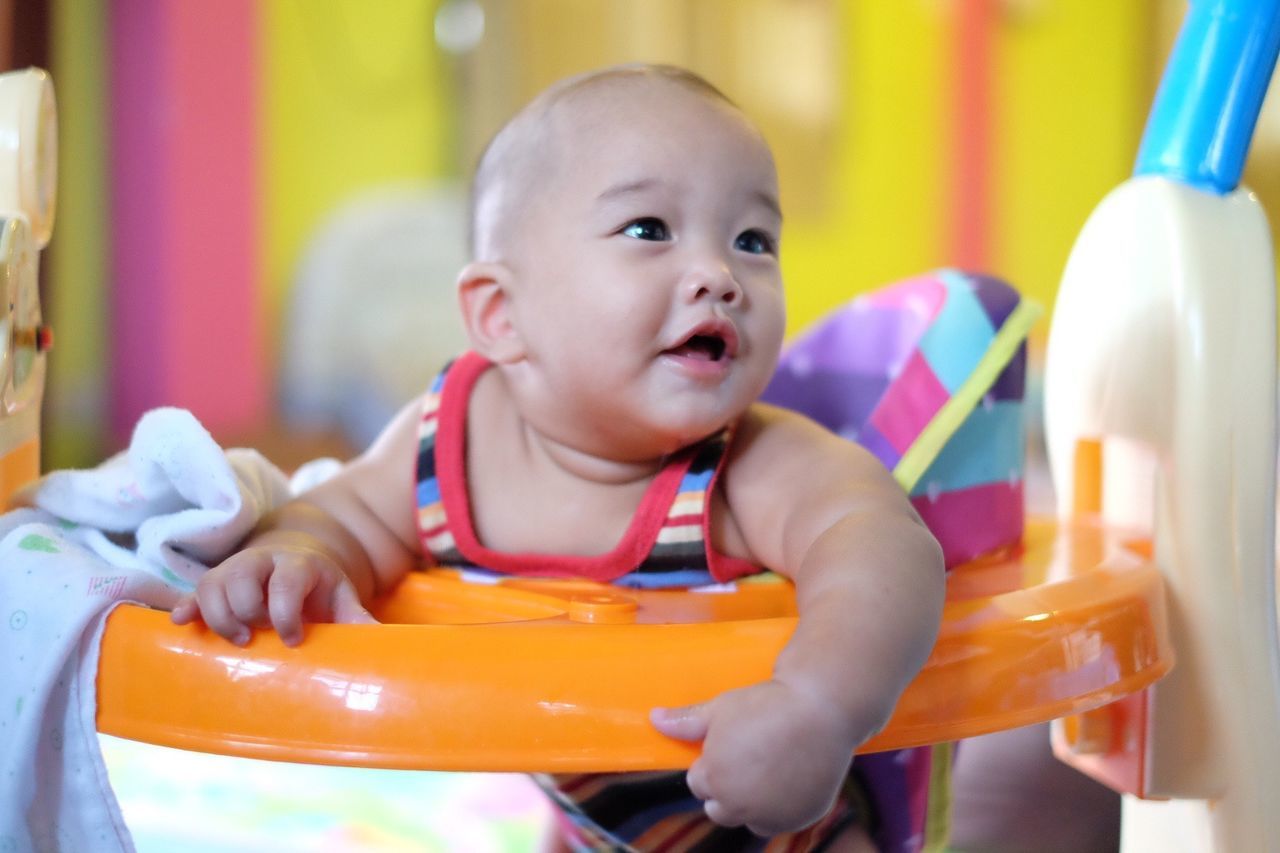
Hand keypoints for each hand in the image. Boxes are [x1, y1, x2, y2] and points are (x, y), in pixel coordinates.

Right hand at [170, 536, 375, 645]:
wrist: (295, 556)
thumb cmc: (319, 586)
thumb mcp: (341, 596)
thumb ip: (357, 617)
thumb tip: (381, 641)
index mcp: (297, 564)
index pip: (286, 581)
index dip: (285, 612)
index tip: (293, 639)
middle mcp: (261, 561)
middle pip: (241, 580)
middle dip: (248, 612)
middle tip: (260, 637)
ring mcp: (234, 568)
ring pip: (212, 584)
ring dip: (218, 616)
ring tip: (238, 639)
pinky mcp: (214, 581)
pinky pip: (192, 591)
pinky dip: (186, 607)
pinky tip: (182, 622)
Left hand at [651, 678, 857, 835]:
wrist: (820, 708)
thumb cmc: (767, 705)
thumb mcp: (720, 708)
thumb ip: (686, 721)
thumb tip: (654, 718)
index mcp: (714, 780)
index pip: (699, 783)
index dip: (711, 763)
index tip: (727, 746)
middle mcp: (740, 805)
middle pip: (719, 808)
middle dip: (726, 788)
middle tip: (746, 758)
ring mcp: (772, 814)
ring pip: (751, 818)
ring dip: (752, 802)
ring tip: (767, 768)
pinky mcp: (802, 816)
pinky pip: (783, 819)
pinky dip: (782, 806)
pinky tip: (789, 777)